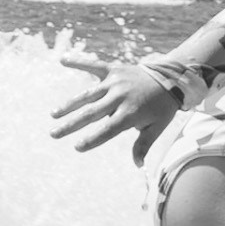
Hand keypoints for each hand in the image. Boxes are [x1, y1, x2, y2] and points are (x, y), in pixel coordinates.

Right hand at [51, 54, 177, 161]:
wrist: (171, 78)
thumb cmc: (162, 107)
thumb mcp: (157, 127)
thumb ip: (143, 144)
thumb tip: (138, 166)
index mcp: (130, 113)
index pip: (108, 130)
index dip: (93, 139)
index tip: (78, 147)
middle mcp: (120, 97)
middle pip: (91, 113)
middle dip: (71, 125)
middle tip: (53, 134)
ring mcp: (115, 82)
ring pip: (87, 95)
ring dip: (69, 105)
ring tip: (54, 114)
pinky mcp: (113, 69)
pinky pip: (94, 65)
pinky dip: (78, 62)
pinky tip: (62, 60)